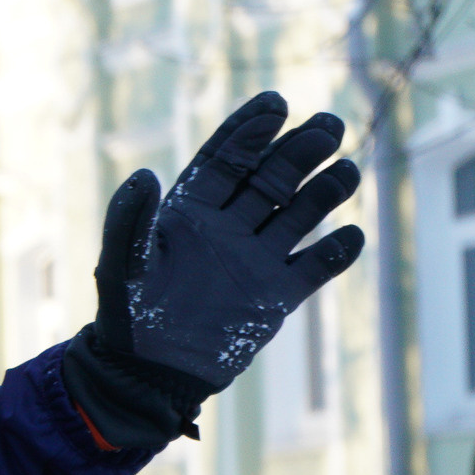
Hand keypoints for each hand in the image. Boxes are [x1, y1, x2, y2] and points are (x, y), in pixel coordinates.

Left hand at [65, 93, 365, 448]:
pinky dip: (335, 254)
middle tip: (330, 123)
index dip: (250, 130)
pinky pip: (314, 267)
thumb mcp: (122, 265)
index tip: (276, 103)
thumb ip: (129, 221)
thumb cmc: (126, 314)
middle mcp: (228, 226)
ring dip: (325, 191)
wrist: (148, 371)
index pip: (226, 159)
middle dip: (299, 149)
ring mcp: (256, 258)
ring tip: (348, 169)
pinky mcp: (277, 295)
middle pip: (271, 177)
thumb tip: (144, 174)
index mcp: (190, 210)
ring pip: (300, 213)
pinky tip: (352, 237)